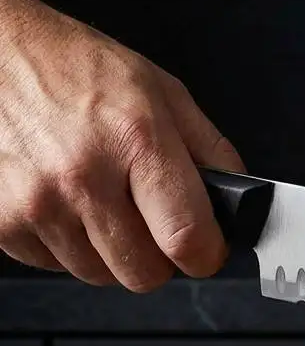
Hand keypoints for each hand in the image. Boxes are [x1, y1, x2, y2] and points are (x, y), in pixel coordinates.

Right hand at [0, 0, 244, 289]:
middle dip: (159, 259)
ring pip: (100, 275)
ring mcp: (39, 201)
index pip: (187, 239)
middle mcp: (85, 175)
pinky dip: (69, 246)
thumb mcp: (164, 93)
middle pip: (144, 274)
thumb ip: (212, 152)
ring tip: (104, 204)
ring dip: (111, 253)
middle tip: (152, 225)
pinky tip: (68, 205)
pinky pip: (55, 265)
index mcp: (137, 140)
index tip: (207, 250)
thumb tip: (240, 203)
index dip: (206, 256)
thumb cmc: (79, 69)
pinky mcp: (3, 218)